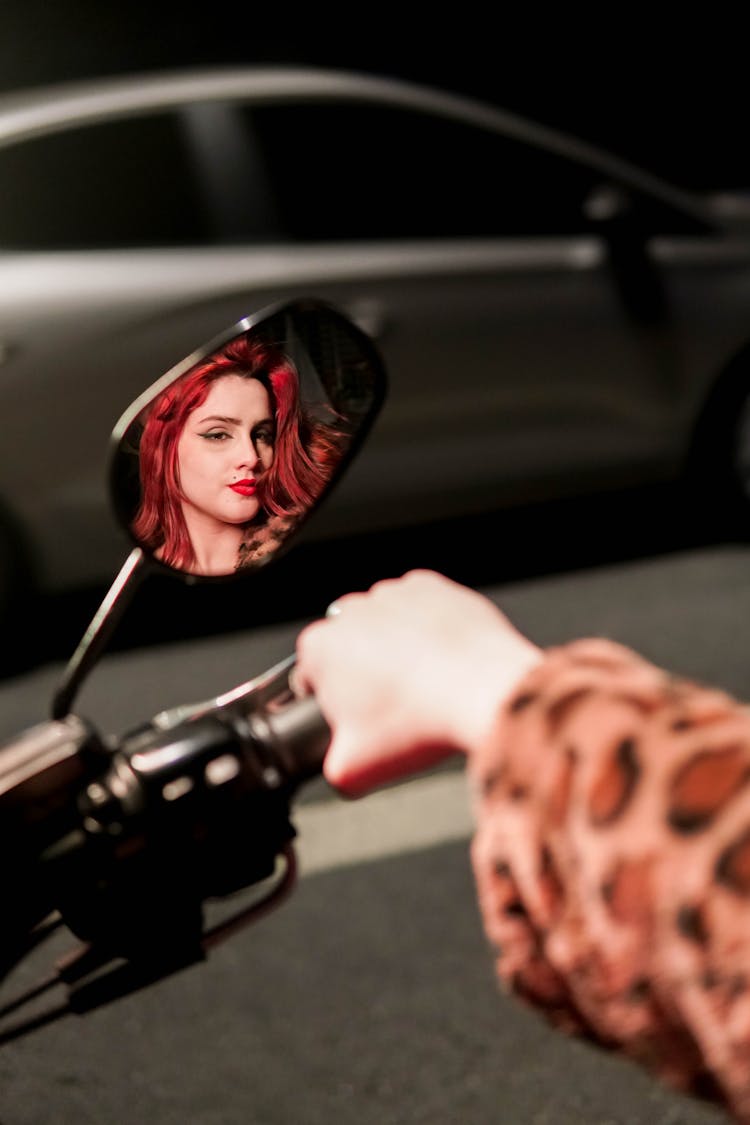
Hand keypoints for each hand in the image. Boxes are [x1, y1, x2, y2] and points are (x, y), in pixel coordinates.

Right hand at [294, 570, 541, 796]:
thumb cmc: (417, 725)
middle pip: (347, 647)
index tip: (357, 720)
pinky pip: (421, 608)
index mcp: (319, 648)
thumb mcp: (354, 771)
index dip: (332, 703)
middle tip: (393, 708)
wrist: (485, 690)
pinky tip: (443, 659)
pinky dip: (428, 627)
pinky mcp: (432, 588)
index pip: (310, 677)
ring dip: (394, 646)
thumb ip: (329, 769)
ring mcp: (392, 594)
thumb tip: (338, 770)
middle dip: (362, 671)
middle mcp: (350, 611)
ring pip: (383, 624)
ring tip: (423, 685)